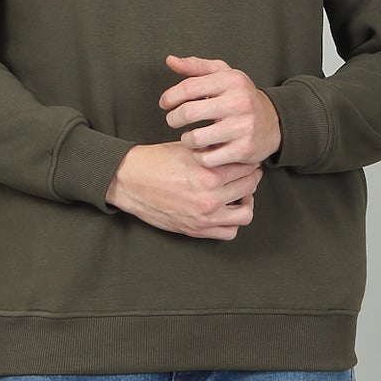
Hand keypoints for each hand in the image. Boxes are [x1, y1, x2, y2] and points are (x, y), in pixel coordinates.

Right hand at [104, 142, 260, 239]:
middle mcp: (210, 197)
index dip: (249, 160)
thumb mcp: (188, 148)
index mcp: (209, 173)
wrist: (129, 181)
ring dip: (247, 201)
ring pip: (246, 213)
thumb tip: (234, 148)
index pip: (247, 166)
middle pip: (250, 186)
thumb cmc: (155, 161)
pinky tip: (227, 210)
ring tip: (239, 193)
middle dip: (251, 176)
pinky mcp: (196, 229)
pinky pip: (229, 232)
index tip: (247, 159)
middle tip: (247, 172)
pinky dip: (233, 222)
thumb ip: (213, 151)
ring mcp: (204, 217)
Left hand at [157, 54, 281, 165]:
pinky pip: (208, 158)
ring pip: (196, 138)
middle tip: (173, 121)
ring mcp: (242, 127)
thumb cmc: (240, 97)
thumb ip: (196, 67)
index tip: (165, 103)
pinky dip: (200, 156)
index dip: (170, 96)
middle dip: (173, 119)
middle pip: (189, 112)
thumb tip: (170, 60)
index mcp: (231, 81)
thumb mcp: (223, 75)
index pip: (189, 87)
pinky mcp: (243, 150)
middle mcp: (239, 102)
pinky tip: (203, 150)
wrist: (273, 122)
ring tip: (189, 137)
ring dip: (186, 140)